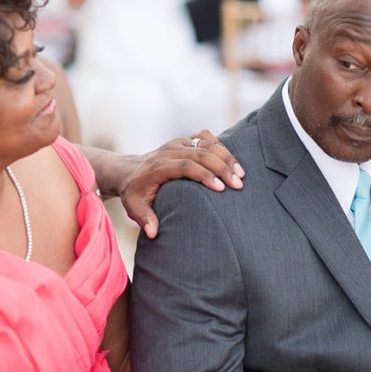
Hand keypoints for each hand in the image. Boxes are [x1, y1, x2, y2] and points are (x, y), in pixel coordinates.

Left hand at [115, 131, 244, 237]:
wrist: (129, 170)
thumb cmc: (134, 192)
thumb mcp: (133, 206)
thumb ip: (144, 218)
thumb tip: (154, 234)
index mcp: (158, 166)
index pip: (184, 165)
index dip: (204, 175)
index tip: (220, 189)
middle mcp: (169, 151)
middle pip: (200, 153)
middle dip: (221, 167)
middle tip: (238, 184)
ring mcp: (178, 143)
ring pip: (206, 143)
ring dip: (226, 157)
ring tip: (241, 174)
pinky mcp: (185, 140)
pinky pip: (205, 137)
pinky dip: (221, 146)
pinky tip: (232, 161)